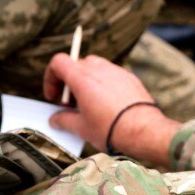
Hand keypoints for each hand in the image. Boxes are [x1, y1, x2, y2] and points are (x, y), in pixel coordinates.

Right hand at [43, 54, 180, 167]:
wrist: (144, 131)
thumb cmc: (112, 130)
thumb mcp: (81, 128)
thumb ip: (64, 120)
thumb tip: (56, 119)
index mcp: (82, 79)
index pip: (58, 62)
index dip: (51, 78)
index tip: (54, 96)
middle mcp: (99, 69)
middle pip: (75, 64)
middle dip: (68, 82)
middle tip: (70, 104)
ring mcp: (115, 71)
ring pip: (94, 66)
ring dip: (86, 80)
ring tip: (88, 102)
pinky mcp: (129, 77)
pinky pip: (110, 73)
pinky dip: (103, 83)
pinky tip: (106, 103)